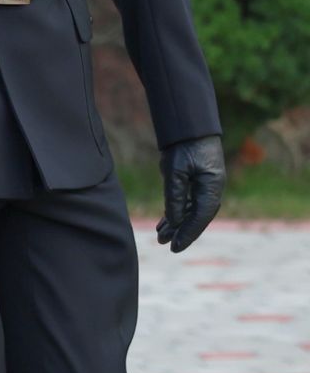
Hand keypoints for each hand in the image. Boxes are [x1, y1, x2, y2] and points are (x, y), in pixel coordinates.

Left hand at [157, 135, 224, 251]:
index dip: (187, 233)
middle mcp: (212, 189)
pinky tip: (164, 222)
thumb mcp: (175, 171)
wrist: (189, 126)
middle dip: (181, 232)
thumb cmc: (184, 146)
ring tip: (160, 235)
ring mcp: (206, 186)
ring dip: (177, 223)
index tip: (174, 247)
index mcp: (212, 187)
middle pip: (197, 217)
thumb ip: (175, 196)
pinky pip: (188, 202)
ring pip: (191, 211)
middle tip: (164, 244)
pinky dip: (177, 212)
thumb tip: (174, 221)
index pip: (200, 217)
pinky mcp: (198, 182)